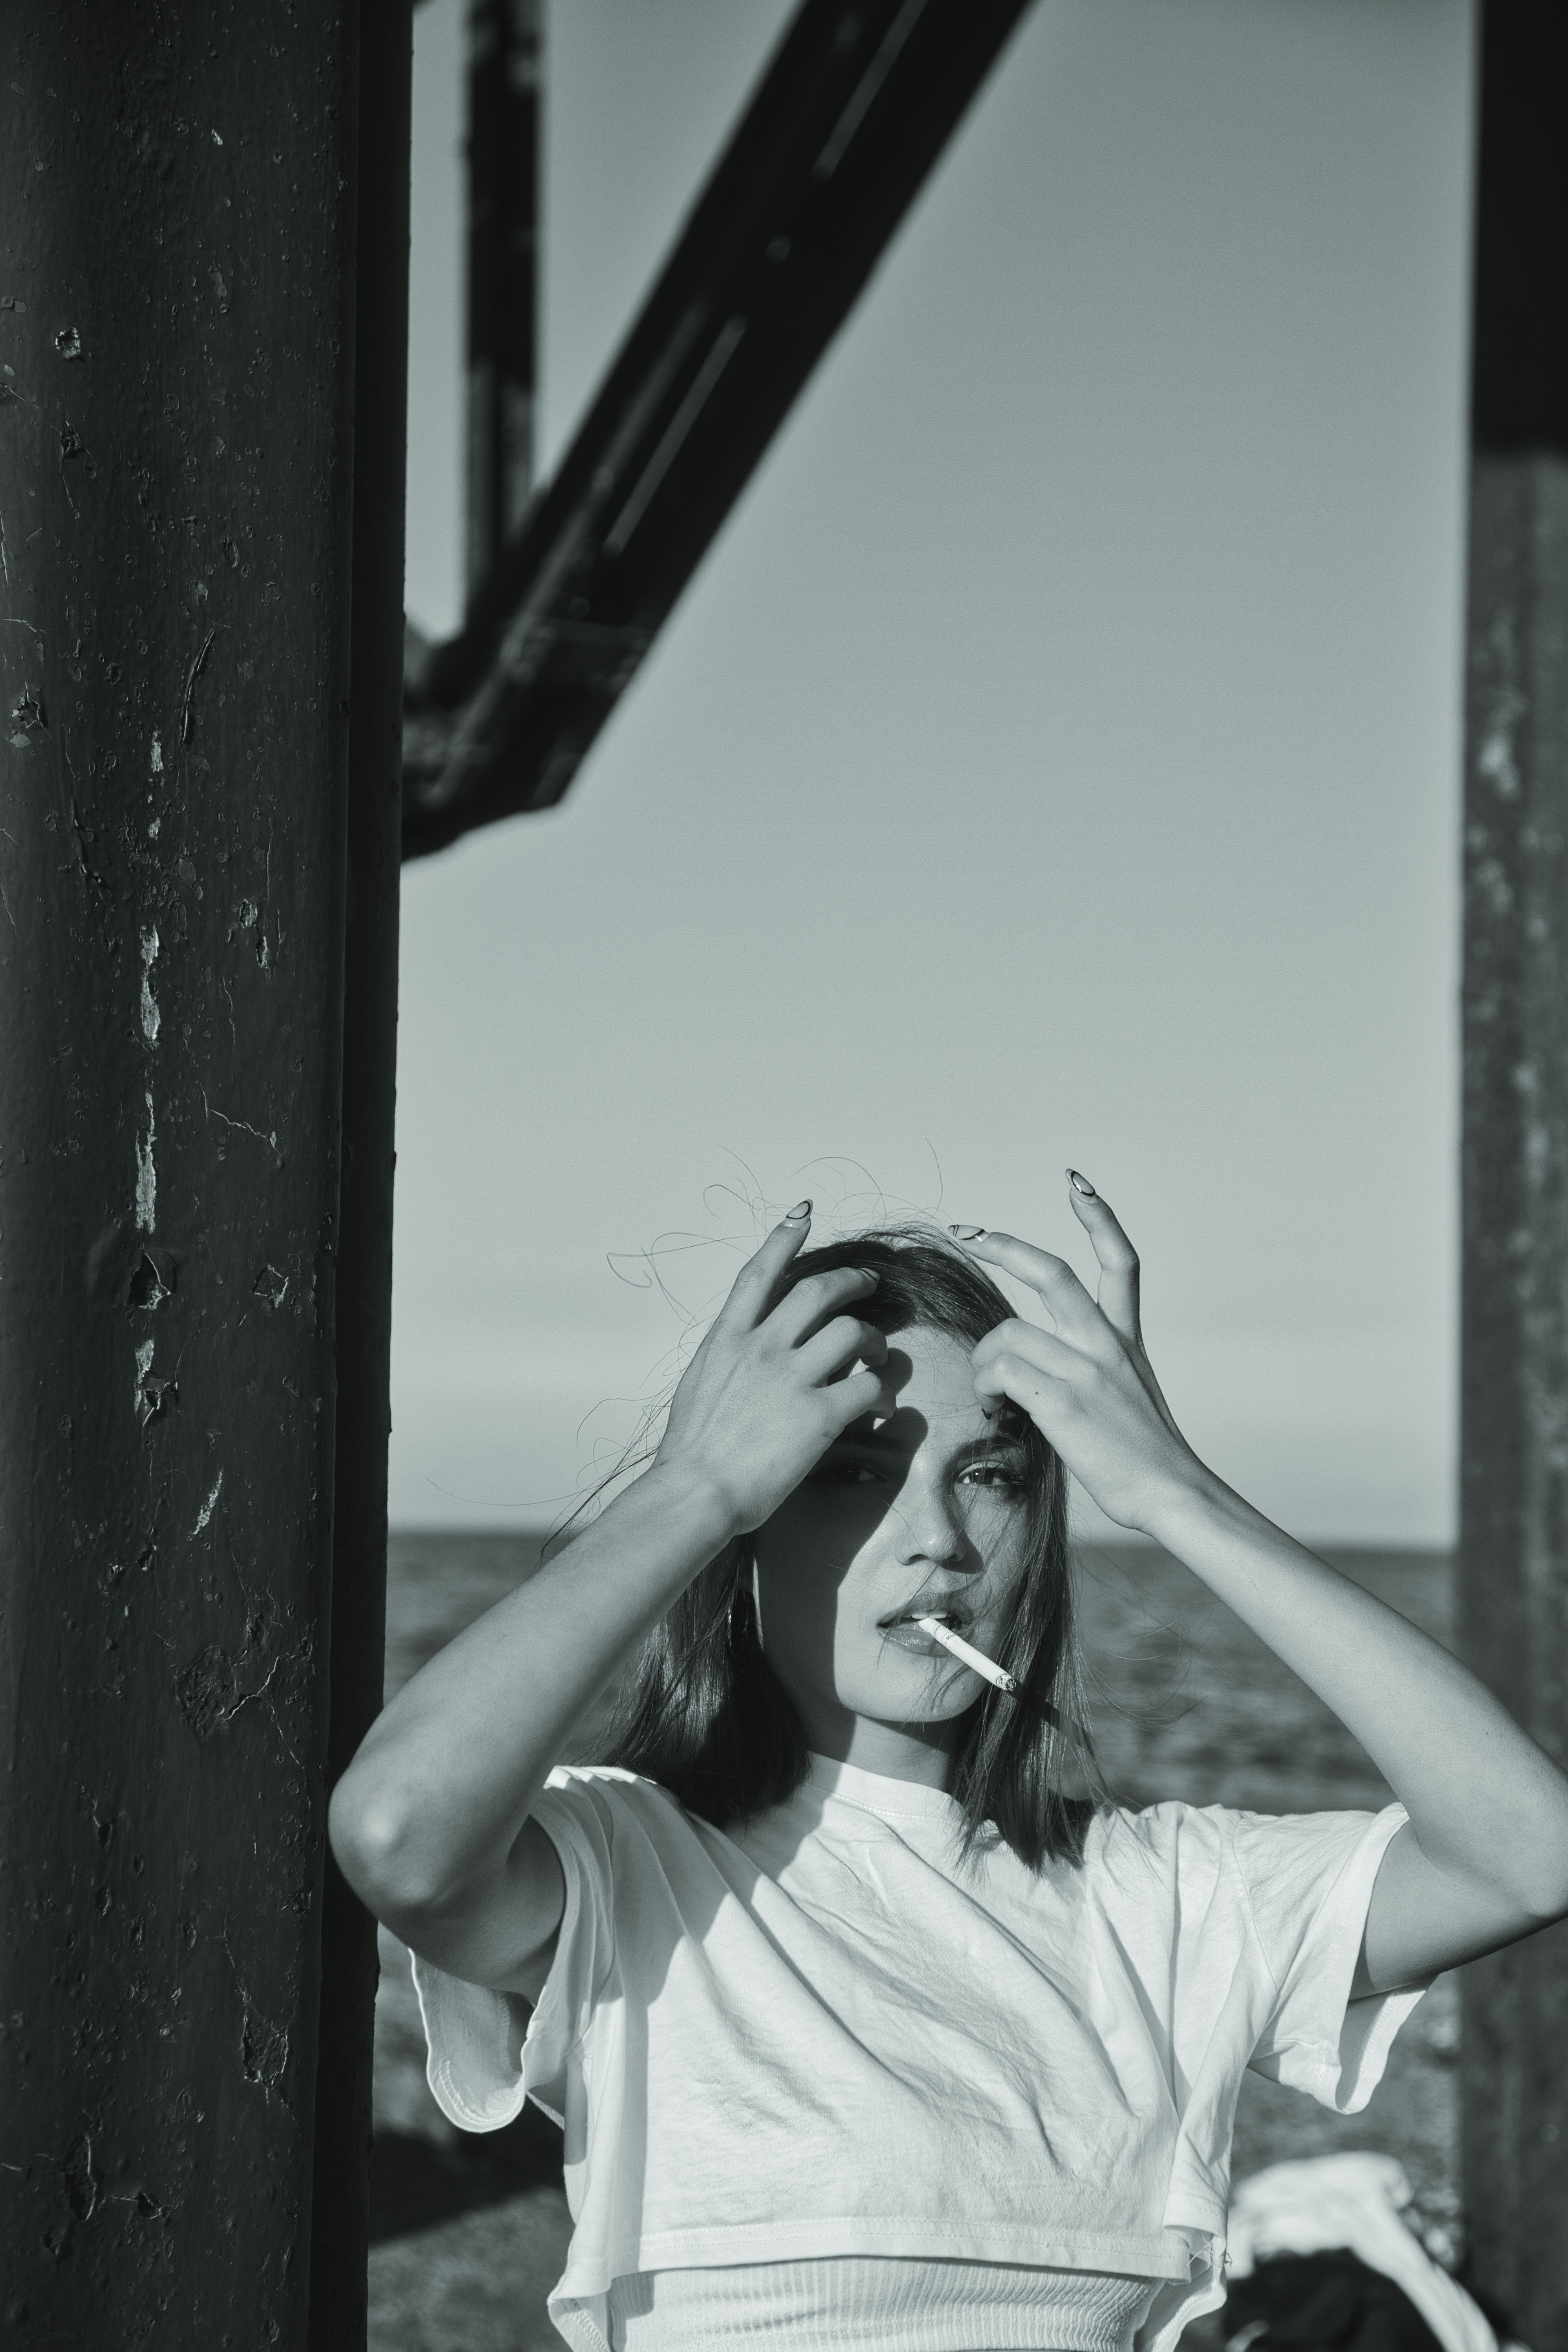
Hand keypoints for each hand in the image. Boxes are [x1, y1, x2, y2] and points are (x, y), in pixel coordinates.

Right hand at [651, 1208, 894, 1539]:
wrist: (695, 1492)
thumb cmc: (693, 1450)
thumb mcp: (702, 1384)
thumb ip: (731, 1358)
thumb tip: (753, 1348)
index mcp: (727, 1340)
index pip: (759, 1274)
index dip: (783, 1239)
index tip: (803, 1215)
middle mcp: (760, 1348)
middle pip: (819, 1291)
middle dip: (852, 1281)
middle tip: (870, 1285)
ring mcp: (790, 1379)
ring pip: (852, 1332)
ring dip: (875, 1340)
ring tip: (880, 1357)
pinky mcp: (818, 1415)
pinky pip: (868, 1387)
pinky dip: (882, 1394)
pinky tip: (880, 1407)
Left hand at [957, 1177, 1207, 1535]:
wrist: (1171, 1495)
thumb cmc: (1143, 1458)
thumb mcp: (1127, 1395)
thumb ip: (1087, 1368)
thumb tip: (1030, 1367)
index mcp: (1125, 1339)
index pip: (1121, 1262)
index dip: (1100, 1217)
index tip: (1078, 1183)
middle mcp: (1106, 1344)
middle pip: (1050, 1272)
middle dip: (1001, 1244)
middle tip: (964, 1231)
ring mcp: (1085, 1370)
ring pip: (1006, 1334)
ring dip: (982, 1362)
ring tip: (989, 1393)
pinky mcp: (1062, 1402)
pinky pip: (1000, 1374)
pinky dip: (985, 1389)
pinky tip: (995, 1410)